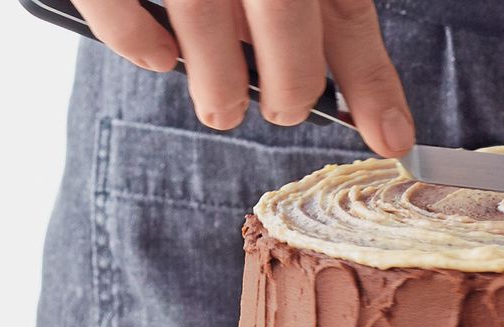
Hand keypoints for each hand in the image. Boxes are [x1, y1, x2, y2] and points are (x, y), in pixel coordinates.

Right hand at [71, 0, 414, 156]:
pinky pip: (115, 0)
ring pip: (201, 8)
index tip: (388, 136)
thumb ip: (337, 31)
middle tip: (284, 111)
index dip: (370, 79)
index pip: (345, 7)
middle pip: (280, 4)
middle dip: (291, 81)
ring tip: (223, 108)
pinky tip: (159, 60)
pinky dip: (136, 39)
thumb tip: (389, 128)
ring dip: (219, 81)